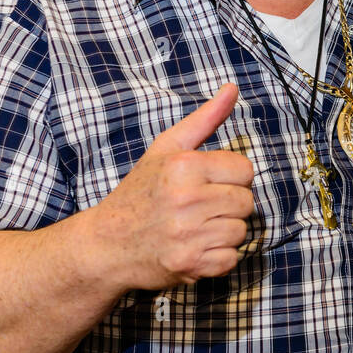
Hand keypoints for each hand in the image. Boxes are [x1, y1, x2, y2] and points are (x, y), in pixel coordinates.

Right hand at [89, 82, 254, 290]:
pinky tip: (194, 247)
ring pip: (241, 231)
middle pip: (247, 202)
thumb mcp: (166, 149)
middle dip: (228, 205)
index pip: (245, 170)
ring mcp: (188, 234)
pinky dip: (217, 257)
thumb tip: (232, 88)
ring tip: (194, 227)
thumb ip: (204, 119)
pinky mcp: (190, 264)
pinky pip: (231, 259)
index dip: (230, 178)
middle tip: (199, 208)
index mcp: (184, 166)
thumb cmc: (139, 193)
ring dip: (223, 231)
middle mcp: (187, 199)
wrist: (105, 244)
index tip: (207, 184)